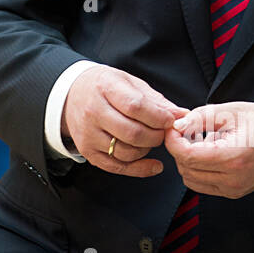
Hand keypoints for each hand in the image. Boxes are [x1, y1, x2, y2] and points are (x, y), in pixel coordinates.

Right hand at [62, 64, 186, 176]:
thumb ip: (155, 100)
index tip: (170, 120)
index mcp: (105, 88)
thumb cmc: (105, 87)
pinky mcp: (87, 151)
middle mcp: (93, 112)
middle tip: (163, 132)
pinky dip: (140, 169)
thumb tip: (182, 115)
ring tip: (151, 140)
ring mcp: (88, 134)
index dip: (158, 117)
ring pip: (126, 152)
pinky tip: (154, 165)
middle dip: (156, 136)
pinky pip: (117, 167)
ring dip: (147, 150)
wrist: (71, 94)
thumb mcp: (129, 83)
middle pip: (133, 133)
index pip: (135, 106)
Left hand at [165, 102, 253, 198]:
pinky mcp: (233, 192)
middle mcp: (233, 179)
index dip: (173, 141)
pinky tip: (207, 153)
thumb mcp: (232, 112)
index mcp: (233, 158)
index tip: (173, 128)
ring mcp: (233, 189)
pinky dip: (197, 169)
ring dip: (186, 160)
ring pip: (191, 179)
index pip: (187, 156)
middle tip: (185, 131)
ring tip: (198, 141)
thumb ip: (200, 118)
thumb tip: (177, 125)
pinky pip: (203, 184)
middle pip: (186, 169)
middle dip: (178, 149)